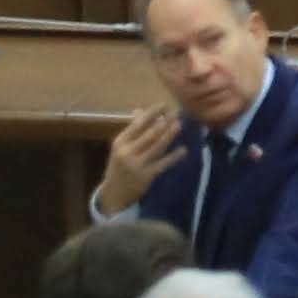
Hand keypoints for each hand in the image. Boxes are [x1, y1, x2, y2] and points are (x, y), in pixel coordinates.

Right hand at [96, 100, 178, 215]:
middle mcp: (127, 152)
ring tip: (180, 124)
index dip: (152, 113)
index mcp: (120, 142)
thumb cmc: (119, 165)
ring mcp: (137, 164)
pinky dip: (174, 157)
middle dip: (165, 122)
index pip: (138, 124)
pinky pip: (163, 164)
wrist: (114, 193)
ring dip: (169, 135)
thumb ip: (132, 130)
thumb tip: (140, 110)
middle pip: (149, 134)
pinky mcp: (146, 176)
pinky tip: (183, 150)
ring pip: (157, 147)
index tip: (164, 104)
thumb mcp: (121, 147)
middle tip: (178, 112)